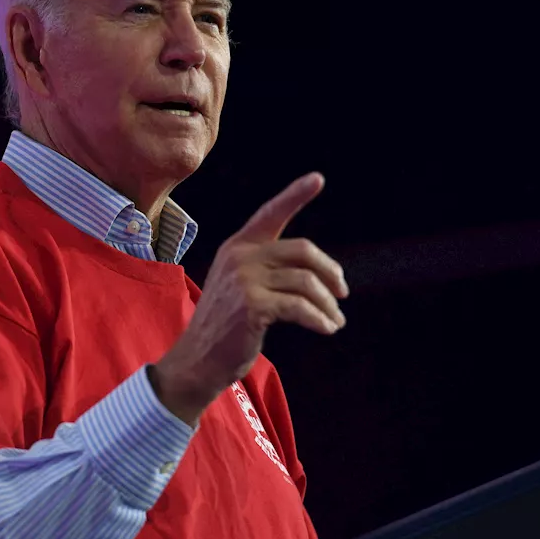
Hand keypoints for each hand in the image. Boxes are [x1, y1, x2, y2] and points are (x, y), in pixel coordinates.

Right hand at [151, 172, 348, 424]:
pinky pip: (300, 308)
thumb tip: (316, 272)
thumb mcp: (240, 286)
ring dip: (327, 304)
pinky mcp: (252, 305)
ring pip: (306, 282)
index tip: (318, 178)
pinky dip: (319, 319)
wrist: (198, 360)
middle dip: (331, 272)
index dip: (295, 195)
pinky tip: (327, 329)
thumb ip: (266, 269)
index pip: (270, 214)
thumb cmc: (225, 326)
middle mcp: (240, 256)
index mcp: (238, 246)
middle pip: (304, 251)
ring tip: (334, 319)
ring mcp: (244, 280)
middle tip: (341, 293)